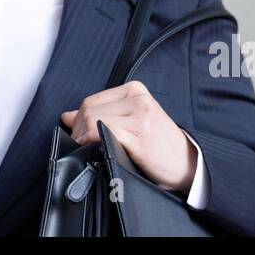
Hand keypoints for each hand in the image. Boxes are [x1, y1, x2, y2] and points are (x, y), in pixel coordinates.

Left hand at [60, 81, 196, 192]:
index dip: (77, 121)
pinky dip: (91, 141)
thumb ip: (102, 115)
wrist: (188, 165)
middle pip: (89, 109)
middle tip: (79, 148)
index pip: (91, 100)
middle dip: (77, 131)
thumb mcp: (131, 122)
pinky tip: (95, 151)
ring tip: (86, 151)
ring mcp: (140, 114)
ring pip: (92, 119)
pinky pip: (102, 131)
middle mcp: (138, 98)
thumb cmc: (159, 146)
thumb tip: (67, 116)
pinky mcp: (140, 133)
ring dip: (82, 138)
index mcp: (134, 90)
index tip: (77, 138)